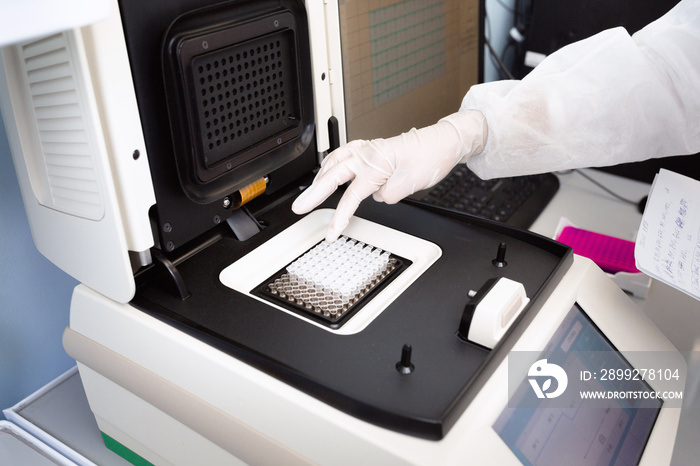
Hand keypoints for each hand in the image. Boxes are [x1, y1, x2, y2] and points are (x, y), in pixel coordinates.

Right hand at [291, 110, 486, 240]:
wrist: (444, 141)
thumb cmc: (431, 157)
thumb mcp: (412, 183)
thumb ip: (389, 194)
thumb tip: (377, 196)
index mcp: (376, 162)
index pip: (351, 194)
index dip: (340, 215)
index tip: (332, 232)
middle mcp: (368, 153)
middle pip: (332, 175)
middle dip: (313, 193)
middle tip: (299, 207)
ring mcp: (368, 150)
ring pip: (335, 162)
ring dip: (320, 177)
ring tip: (309, 194)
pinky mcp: (372, 150)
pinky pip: (344, 155)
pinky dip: (332, 164)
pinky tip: (328, 170)